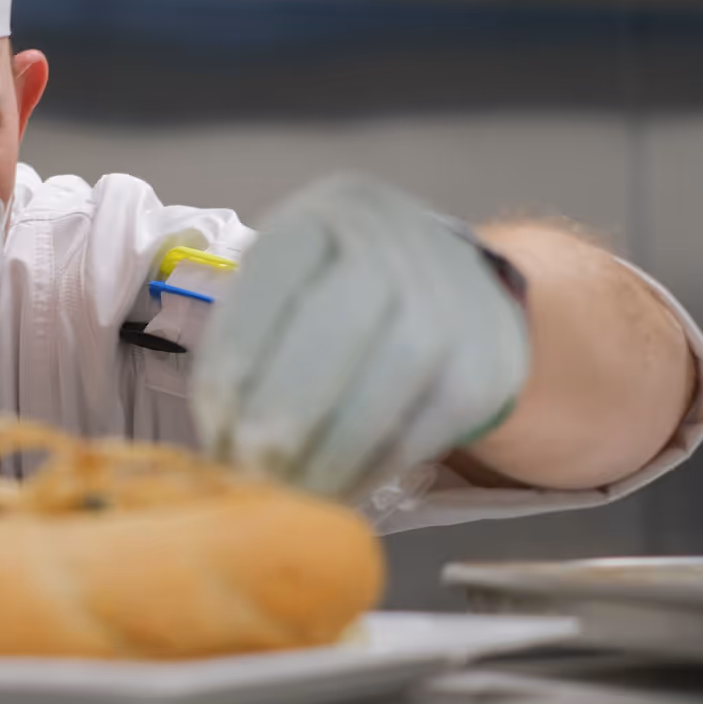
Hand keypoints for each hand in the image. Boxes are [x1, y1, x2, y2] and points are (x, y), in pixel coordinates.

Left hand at [192, 174, 528, 500]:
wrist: (467, 301)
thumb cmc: (351, 302)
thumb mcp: (299, 285)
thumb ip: (254, 336)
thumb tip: (220, 431)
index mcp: (337, 212)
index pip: (280, 268)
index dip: (240, 348)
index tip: (214, 416)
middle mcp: (401, 239)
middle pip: (342, 319)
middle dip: (288, 403)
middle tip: (251, 464)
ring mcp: (456, 298)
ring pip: (393, 372)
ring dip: (333, 445)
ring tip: (289, 489)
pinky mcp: (488, 365)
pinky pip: (429, 420)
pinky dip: (375, 464)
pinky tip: (336, 491)